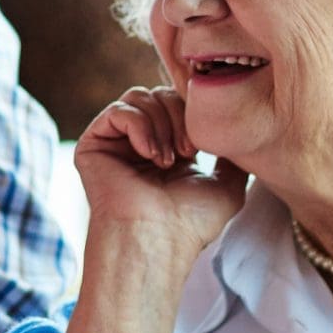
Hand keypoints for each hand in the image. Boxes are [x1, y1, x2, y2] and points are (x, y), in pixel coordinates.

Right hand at [73, 86, 246, 255]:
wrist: (158, 238)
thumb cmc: (191, 221)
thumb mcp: (228, 184)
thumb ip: (232, 155)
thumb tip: (238, 134)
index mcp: (166, 147)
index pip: (179, 102)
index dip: (194, 106)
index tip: (205, 136)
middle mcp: (139, 142)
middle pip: (160, 94)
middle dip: (180, 116)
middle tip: (189, 153)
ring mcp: (115, 143)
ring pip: (139, 97)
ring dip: (162, 123)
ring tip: (168, 160)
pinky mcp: (93, 144)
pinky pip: (118, 110)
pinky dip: (140, 126)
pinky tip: (149, 155)